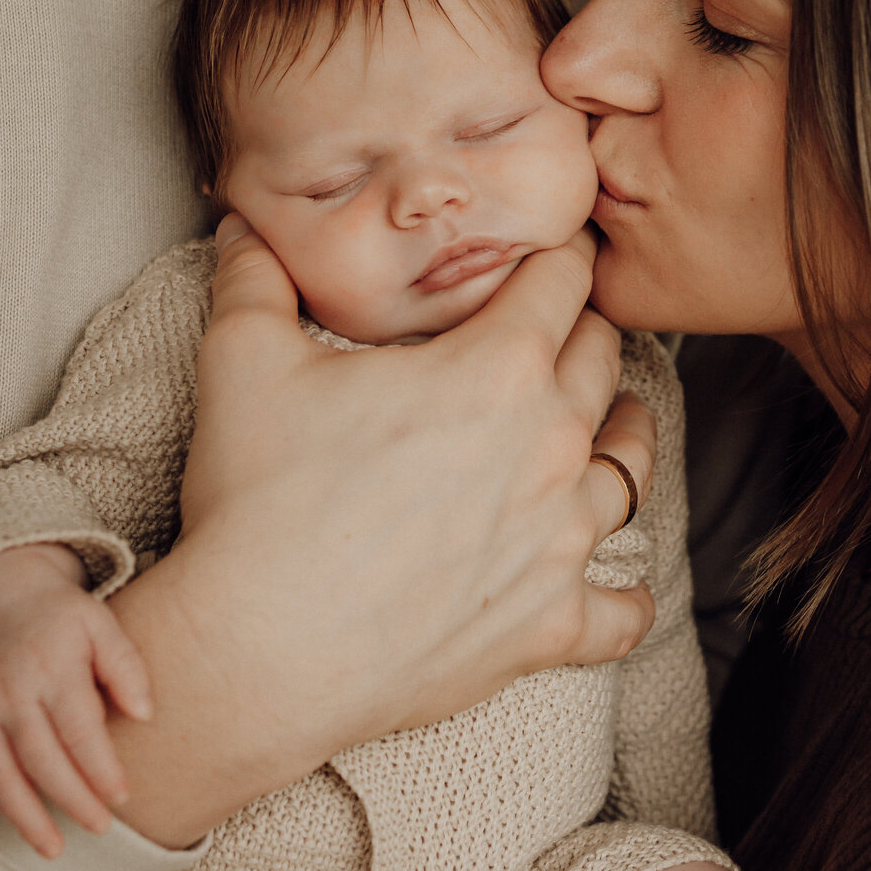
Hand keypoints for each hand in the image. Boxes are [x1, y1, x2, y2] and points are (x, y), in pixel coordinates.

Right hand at [0, 545, 152, 857]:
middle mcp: (9, 692)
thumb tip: (146, 714)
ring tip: (51, 848)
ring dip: (22, 815)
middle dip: (71, 799)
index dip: (101, 768)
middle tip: (99, 829)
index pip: (79, 729)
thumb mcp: (100, 624)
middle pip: (39, 758)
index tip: (123, 797)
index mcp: (51, 669)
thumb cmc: (59, 616)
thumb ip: (125, 665)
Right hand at [107, 220, 657, 846]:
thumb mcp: (242, 361)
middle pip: (603, 359)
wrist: (260, 649)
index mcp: (499, 365)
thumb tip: (239, 222)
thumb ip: (252, 276)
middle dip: (580, 333)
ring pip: (632, 467)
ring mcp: (561, 539)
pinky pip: (623, 609)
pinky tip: (617, 586)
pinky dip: (624, 595)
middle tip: (554, 331)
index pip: (564, 277)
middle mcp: (552, 444)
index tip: (549, 252)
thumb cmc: (259, 500)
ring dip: (620, 437)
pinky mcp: (551, 623)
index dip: (556, 254)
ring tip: (605, 428)